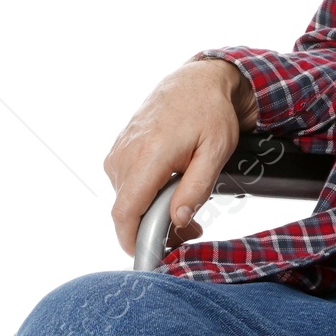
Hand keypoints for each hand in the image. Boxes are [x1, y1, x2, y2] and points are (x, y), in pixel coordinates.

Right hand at [102, 58, 254, 257]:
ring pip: (127, 197)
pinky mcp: (119, 150)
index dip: (132, 241)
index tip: (151, 255)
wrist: (196, 80)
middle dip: (154, 228)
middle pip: (127, 210)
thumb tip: (177, 220)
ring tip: (185, 204)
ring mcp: (119, 151)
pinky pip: (125, 183)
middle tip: (190, 228)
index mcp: (148, 155)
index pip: (125, 212)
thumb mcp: (216, 150)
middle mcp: (126, 154)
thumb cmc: (210, 112)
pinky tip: (169, 187)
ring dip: (150, 209)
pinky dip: (144, 193)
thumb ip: (196, 187)